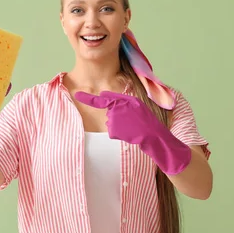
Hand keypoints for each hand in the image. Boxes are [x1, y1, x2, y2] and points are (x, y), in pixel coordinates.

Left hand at [74, 91, 190, 174]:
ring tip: (134, 129)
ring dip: (121, 128)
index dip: (89, 98)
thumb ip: (122, 100)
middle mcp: (120, 107)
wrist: (156, 137)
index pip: (105, 99)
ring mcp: (116, 118)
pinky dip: (120, 135)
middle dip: (119, 120)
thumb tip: (103, 95)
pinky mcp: (115, 129)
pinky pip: (114, 133)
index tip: (77, 94)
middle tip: (133, 125)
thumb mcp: (139, 107)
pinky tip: (131, 135)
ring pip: (112, 124)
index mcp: (127, 99)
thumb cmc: (149, 123)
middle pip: (110, 114)